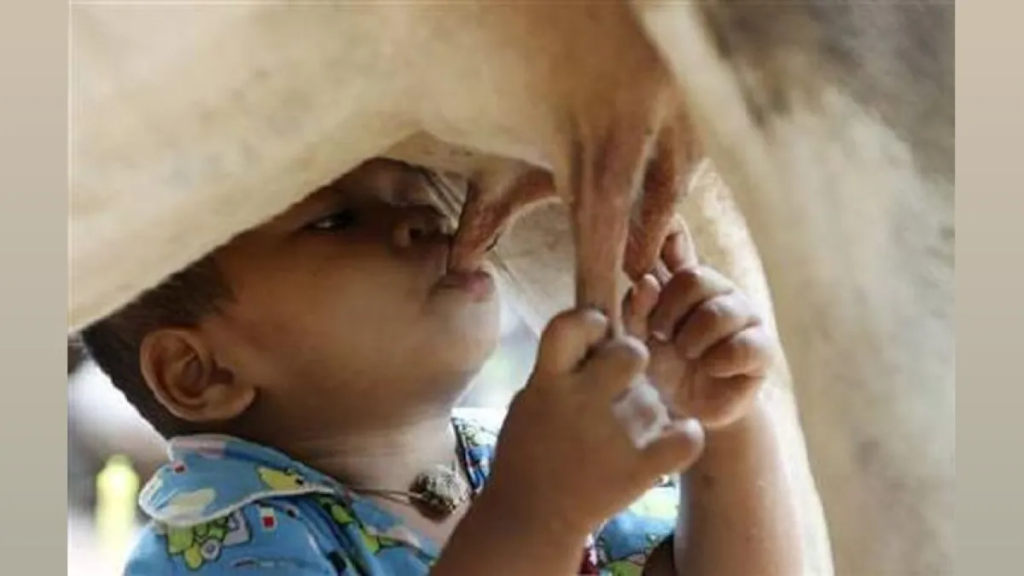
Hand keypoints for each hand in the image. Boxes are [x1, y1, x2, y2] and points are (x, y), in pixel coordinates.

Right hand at [485, 309, 704, 536]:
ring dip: (649, 410)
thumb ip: (561, 365)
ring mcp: (613, 435)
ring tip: (624, 437)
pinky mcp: (639, 468)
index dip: (589, 321)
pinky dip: (683, 436)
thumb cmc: (531, 451)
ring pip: (657, 398)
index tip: (595, 332)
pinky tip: (667, 442)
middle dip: (631, 363)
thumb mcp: (532, 399)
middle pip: (632, 352)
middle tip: (620, 388)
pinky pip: (686, 435)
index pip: (571, 324)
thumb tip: (600, 324)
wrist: (531, 517)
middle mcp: (581, 401)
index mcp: (547, 381)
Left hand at [623, 223, 772, 430]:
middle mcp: (717, 289)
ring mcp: (744, 315)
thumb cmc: (659, 368)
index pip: (676, 238)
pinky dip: (718, 361)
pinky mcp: (762, 347)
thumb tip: (645, 282)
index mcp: (682, 278)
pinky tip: (712, 369)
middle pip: (693, 278)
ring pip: (717, 312)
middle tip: (661, 336)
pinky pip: (742, 346)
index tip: (653, 244)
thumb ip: (638, 308)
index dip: (666, 232)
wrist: (686, 413)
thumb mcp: (638, 338)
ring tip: (687, 355)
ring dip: (692, 340)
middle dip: (668, 312)